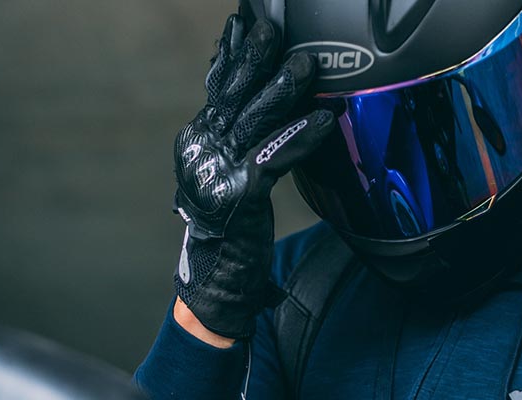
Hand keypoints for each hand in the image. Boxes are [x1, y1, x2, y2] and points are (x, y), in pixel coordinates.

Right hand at [172, 15, 334, 338]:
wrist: (216, 274)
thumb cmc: (229, 218)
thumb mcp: (226, 168)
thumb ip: (238, 133)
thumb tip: (262, 95)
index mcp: (198, 138)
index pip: (216, 87)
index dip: (230, 55)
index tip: (243, 23)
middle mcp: (201, 149)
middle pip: (231, 95)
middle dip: (252, 59)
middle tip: (270, 29)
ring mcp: (216, 171)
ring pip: (253, 121)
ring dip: (281, 90)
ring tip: (306, 64)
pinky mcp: (238, 194)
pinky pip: (276, 158)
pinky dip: (302, 138)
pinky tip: (324, 120)